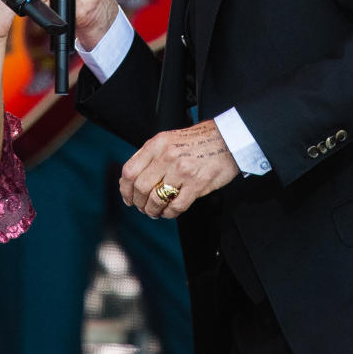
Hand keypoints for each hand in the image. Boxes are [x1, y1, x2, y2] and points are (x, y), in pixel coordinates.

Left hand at [120, 120, 239, 218]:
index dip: (125, 189)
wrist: (227, 139)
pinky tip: (169, 211)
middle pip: (141, 187)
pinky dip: (169, 213)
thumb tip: (128, 180)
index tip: (128, 197)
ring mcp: (183, 170)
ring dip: (152, 210)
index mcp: (157, 144)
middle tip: (142, 207)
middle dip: (139, 202)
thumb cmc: (197, 141)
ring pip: (157, 199)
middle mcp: (168, 156)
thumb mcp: (168, 140)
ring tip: (155, 211)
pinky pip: (176, 206)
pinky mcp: (197, 184)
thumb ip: (148, 156)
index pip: (130, 171)